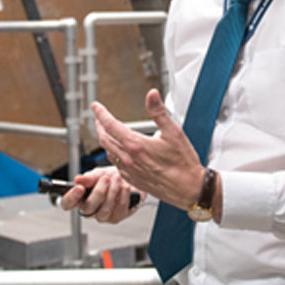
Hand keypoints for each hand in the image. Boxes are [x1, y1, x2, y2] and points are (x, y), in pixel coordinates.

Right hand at [58, 167, 139, 223]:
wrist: (131, 179)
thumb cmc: (112, 177)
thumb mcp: (100, 173)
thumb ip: (89, 177)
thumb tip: (78, 180)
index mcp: (81, 198)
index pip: (67, 204)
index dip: (71, 198)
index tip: (79, 188)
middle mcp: (90, 210)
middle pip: (87, 208)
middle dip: (98, 191)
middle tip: (106, 178)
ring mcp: (103, 216)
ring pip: (104, 210)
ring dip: (112, 192)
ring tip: (117, 179)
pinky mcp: (117, 217)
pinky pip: (119, 209)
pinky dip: (123, 195)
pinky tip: (124, 186)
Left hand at [91, 89, 204, 210]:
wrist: (188, 189)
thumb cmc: (183, 163)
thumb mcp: (173, 132)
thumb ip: (159, 112)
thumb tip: (152, 95)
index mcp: (136, 145)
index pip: (111, 125)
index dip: (101, 114)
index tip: (96, 106)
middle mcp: (129, 159)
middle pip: (105, 139)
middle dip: (99, 126)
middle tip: (98, 118)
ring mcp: (130, 171)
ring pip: (109, 153)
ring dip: (105, 140)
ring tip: (106, 133)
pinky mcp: (133, 180)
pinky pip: (116, 165)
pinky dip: (113, 155)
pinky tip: (118, 153)